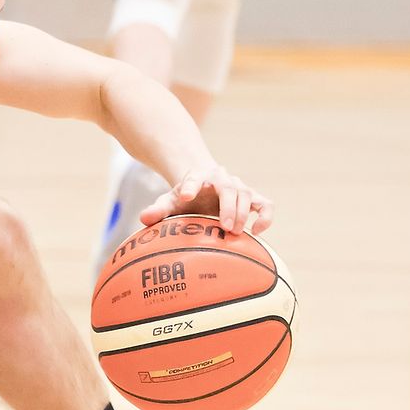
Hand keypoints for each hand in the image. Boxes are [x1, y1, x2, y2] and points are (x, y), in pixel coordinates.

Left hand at [139, 166, 273, 234]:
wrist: (204, 187)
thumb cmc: (184, 198)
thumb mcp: (169, 202)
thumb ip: (157, 210)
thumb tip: (143, 219)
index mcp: (197, 177)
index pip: (194, 178)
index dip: (190, 186)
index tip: (184, 197)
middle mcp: (221, 179)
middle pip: (229, 188)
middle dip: (228, 207)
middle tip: (225, 227)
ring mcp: (238, 187)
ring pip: (247, 194)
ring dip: (244, 213)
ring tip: (236, 232)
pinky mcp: (252, 197)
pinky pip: (266, 204)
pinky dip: (265, 216)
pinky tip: (257, 231)